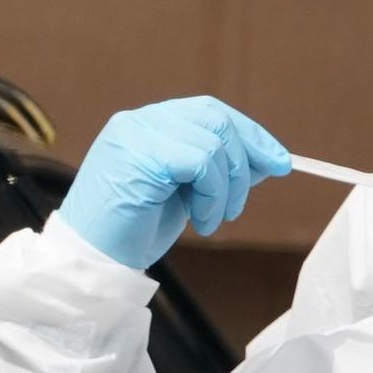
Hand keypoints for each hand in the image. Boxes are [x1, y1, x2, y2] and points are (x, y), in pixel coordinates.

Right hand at [60, 96, 291, 268]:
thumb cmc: (132, 231)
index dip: (250, 133)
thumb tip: (267, 159)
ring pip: (213, 142)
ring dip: (225, 189)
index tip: (279, 161)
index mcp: (148, 125)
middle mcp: (139, 121)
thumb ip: (217, 170)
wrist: (92, 261)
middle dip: (243, 162)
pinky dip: (212, 195)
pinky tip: (200, 221)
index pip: (209, 111)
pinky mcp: (140, 156)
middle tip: (237, 206)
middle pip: (216, 118)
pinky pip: (201, 163)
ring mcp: (136, 135)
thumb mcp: (185, 194)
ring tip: (210, 220)